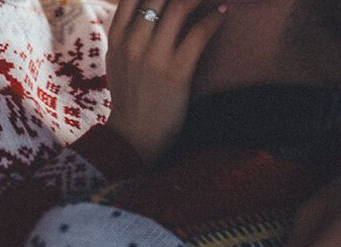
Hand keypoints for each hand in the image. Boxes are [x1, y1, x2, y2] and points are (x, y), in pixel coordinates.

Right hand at [105, 0, 227, 162]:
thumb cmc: (130, 98)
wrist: (133, 139)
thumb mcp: (118, 61)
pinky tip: (223, 14)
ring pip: (180, 6)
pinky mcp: (175, 72)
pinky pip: (199, 32)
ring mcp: (153, 57)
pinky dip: (215, 18)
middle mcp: (133, 42)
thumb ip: (127, 31)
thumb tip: (145, 7)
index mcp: (117, 37)